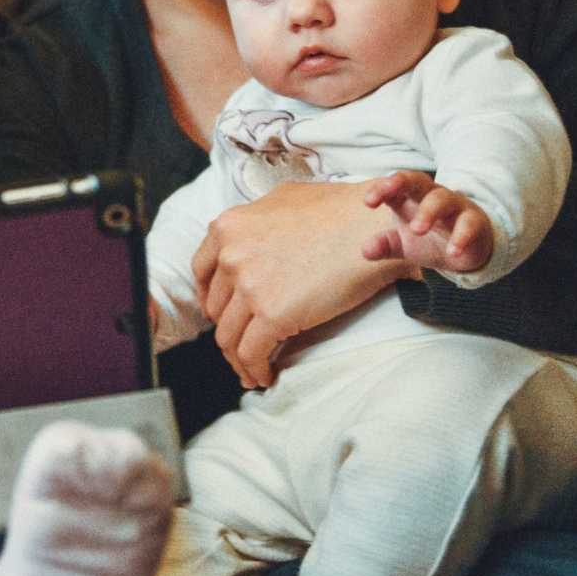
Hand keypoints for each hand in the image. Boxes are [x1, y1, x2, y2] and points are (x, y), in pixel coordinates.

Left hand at [191, 180, 419, 388]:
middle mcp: (231, 255)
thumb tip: (253, 236)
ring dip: (238, 358)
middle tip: (242, 343)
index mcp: (229, 227)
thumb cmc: (340, 210)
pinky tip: (265, 376)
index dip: (210, 297)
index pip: (202, 271)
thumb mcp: (284, 198)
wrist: (374, 226)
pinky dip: (254, 370)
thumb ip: (258, 219)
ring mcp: (249, 286)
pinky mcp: (272, 314)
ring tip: (252, 371)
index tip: (221, 312)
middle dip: (228, 328)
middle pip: (217, 308)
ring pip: (229, 336)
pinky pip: (251, 353)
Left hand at [362, 172, 494, 273]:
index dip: (382, 189)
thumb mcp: (403, 244)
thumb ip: (385, 245)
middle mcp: (432, 196)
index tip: (368, 202)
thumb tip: (365, 250)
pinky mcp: (475, 221)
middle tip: (386, 200)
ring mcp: (455, 207)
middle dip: (402, 184)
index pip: (395, 185)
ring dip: (428, 212)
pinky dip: (461, 236)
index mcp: (411, 197)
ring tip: (417, 230)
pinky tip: (453, 251)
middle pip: (418, 181)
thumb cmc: (429, 239)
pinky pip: (469, 224)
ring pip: (442, 199)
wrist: (467, 250)